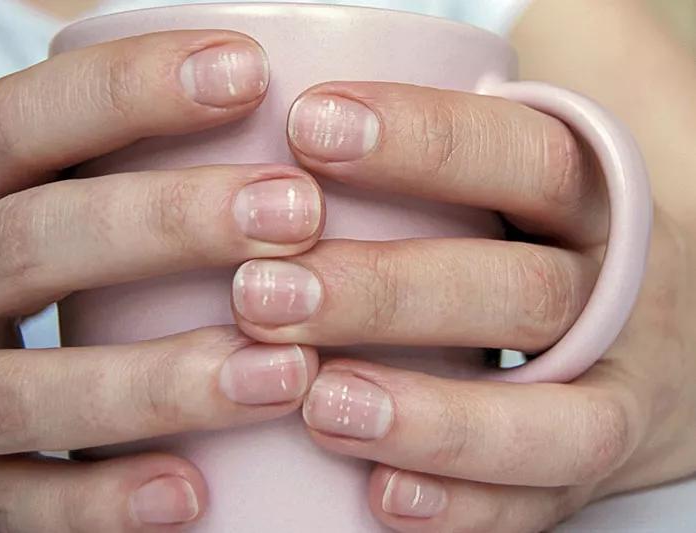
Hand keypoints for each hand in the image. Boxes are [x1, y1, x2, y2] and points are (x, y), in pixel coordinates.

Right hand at [0, 31, 323, 530]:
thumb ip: (124, 167)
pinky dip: (99, 504)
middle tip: (295, 213)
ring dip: (157, 382)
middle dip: (165, 224)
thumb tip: (273, 97)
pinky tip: (192, 494)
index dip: (130, 89)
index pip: (23, 122)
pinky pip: (12, 503)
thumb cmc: (32, 263)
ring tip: (285, 373)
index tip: (250, 71)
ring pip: (24, 391)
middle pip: (30, 242)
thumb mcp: (49, 199)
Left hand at [232, 82, 695, 530]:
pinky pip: (544, 502)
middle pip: (525, 291)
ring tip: (320, 404)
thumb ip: (445, 149)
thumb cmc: (546, 240)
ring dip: (433, 416)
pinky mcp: (590, 472)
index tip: (308, 127)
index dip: (424, 139)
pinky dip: (464, 506)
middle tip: (266, 296)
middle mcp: (616, 297)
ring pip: (554, 419)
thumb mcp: (523, 177)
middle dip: (391, 295)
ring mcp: (616, 393)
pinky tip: (380, 496)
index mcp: (595, 204)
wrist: (664, 336)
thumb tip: (290, 104)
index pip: (526, 154)